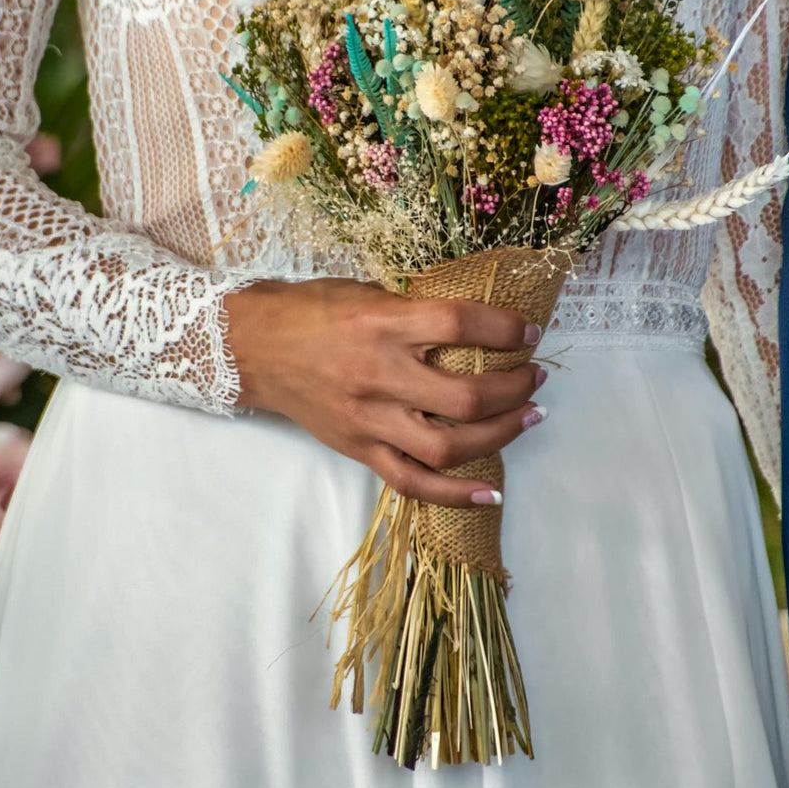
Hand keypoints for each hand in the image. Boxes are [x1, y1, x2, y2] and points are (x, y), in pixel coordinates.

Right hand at [224, 278, 544, 507]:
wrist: (253, 348)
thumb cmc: (312, 310)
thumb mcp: (367, 292)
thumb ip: (416, 311)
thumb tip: (476, 323)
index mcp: (382, 323)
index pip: (459, 325)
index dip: (505, 329)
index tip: (529, 332)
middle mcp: (378, 374)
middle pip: (464, 396)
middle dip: (514, 389)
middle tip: (535, 377)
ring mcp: (369, 419)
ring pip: (447, 446)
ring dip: (500, 435)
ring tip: (529, 417)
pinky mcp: (359, 450)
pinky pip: (412, 483)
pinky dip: (454, 494)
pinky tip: (490, 494)